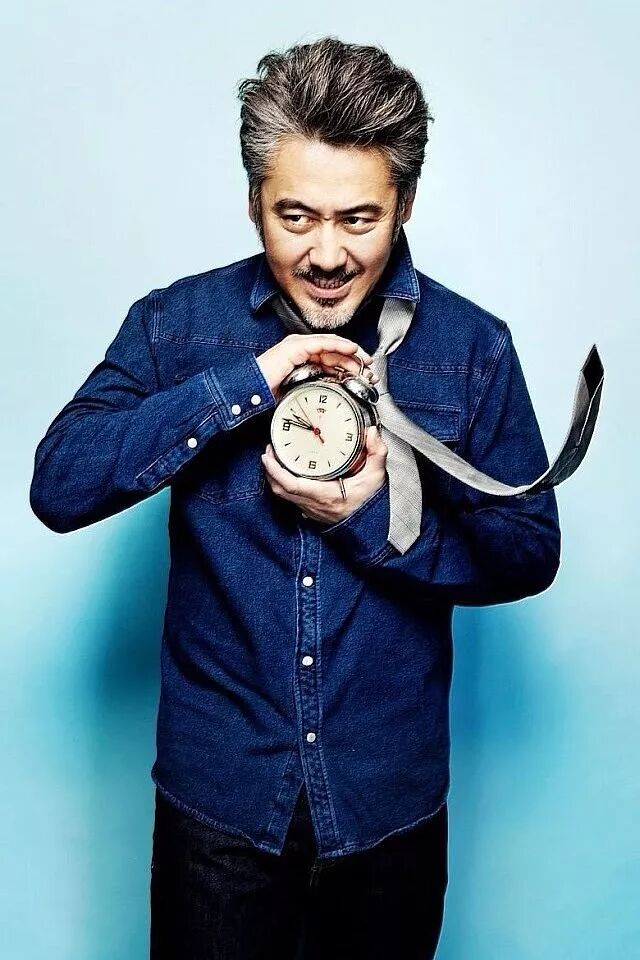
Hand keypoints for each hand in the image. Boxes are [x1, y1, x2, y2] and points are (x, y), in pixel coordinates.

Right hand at [256, 333, 377, 401]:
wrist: (251, 391)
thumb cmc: (268, 392)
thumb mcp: (300, 392)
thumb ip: (315, 389)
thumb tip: (332, 396)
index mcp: (303, 359)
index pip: (331, 358)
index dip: (350, 366)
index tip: (364, 377)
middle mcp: (302, 349)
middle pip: (335, 350)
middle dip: (355, 360)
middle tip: (369, 370)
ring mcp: (298, 346)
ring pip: (332, 345)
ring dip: (351, 353)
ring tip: (364, 361)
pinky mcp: (296, 346)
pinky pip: (323, 343)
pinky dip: (339, 345)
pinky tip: (351, 350)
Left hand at [261, 425, 387, 523]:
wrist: (369, 528)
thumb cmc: (369, 506)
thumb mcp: (375, 478)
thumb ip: (376, 453)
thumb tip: (371, 434)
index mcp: (325, 495)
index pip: (291, 485)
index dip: (275, 470)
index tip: (268, 456)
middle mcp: (314, 504)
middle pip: (280, 489)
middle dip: (270, 469)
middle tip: (269, 451)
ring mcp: (310, 509)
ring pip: (283, 494)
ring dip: (275, 476)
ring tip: (274, 458)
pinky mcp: (311, 510)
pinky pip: (289, 497)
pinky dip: (283, 484)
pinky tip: (285, 472)